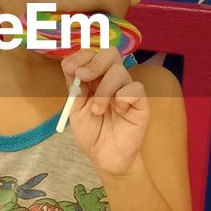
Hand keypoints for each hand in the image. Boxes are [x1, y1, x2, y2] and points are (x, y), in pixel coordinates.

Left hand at [60, 47, 148, 177]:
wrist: (105, 157)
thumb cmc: (92, 133)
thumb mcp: (76, 108)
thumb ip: (75, 86)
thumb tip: (70, 65)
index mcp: (96, 79)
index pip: (93, 55)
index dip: (81, 56)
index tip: (69, 67)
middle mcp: (113, 80)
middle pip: (110, 54)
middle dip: (94, 63)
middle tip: (83, 76)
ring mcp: (128, 90)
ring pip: (119, 72)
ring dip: (103, 91)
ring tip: (97, 110)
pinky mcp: (141, 102)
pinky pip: (135, 89)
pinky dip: (122, 99)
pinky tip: (118, 112)